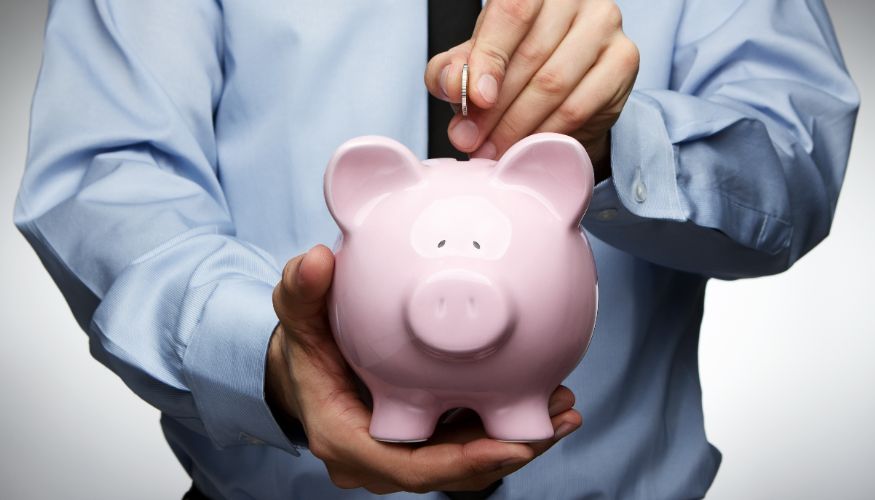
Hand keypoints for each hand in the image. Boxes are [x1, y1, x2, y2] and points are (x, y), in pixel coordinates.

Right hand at [267, 245, 582, 493]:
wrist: (308, 366)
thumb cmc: (305, 348)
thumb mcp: (297, 319)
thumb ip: (302, 293)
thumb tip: (316, 261)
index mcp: (348, 441)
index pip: (412, 468)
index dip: (464, 462)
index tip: (513, 444)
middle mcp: (381, 460)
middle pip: (455, 471)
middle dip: (511, 450)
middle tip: (559, 416)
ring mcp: (406, 454)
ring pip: (469, 460)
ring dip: (520, 439)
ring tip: (565, 408)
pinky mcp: (427, 439)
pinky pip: (470, 441)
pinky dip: (506, 424)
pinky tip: (545, 396)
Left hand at [425, 0, 638, 179]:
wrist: (567, 93)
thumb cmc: (517, 68)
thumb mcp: (475, 65)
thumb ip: (452, 70)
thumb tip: (450, 84)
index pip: (512, 10)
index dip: (489, 57)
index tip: (474, 99)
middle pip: (530, 54)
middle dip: (495, 107)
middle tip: (472, 140)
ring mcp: (604, 23)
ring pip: (554, 83)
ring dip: (517, 125)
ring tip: (494, 150)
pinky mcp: (624, 59)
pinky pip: (579, 106)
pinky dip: (546, 133)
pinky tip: (527, 147)